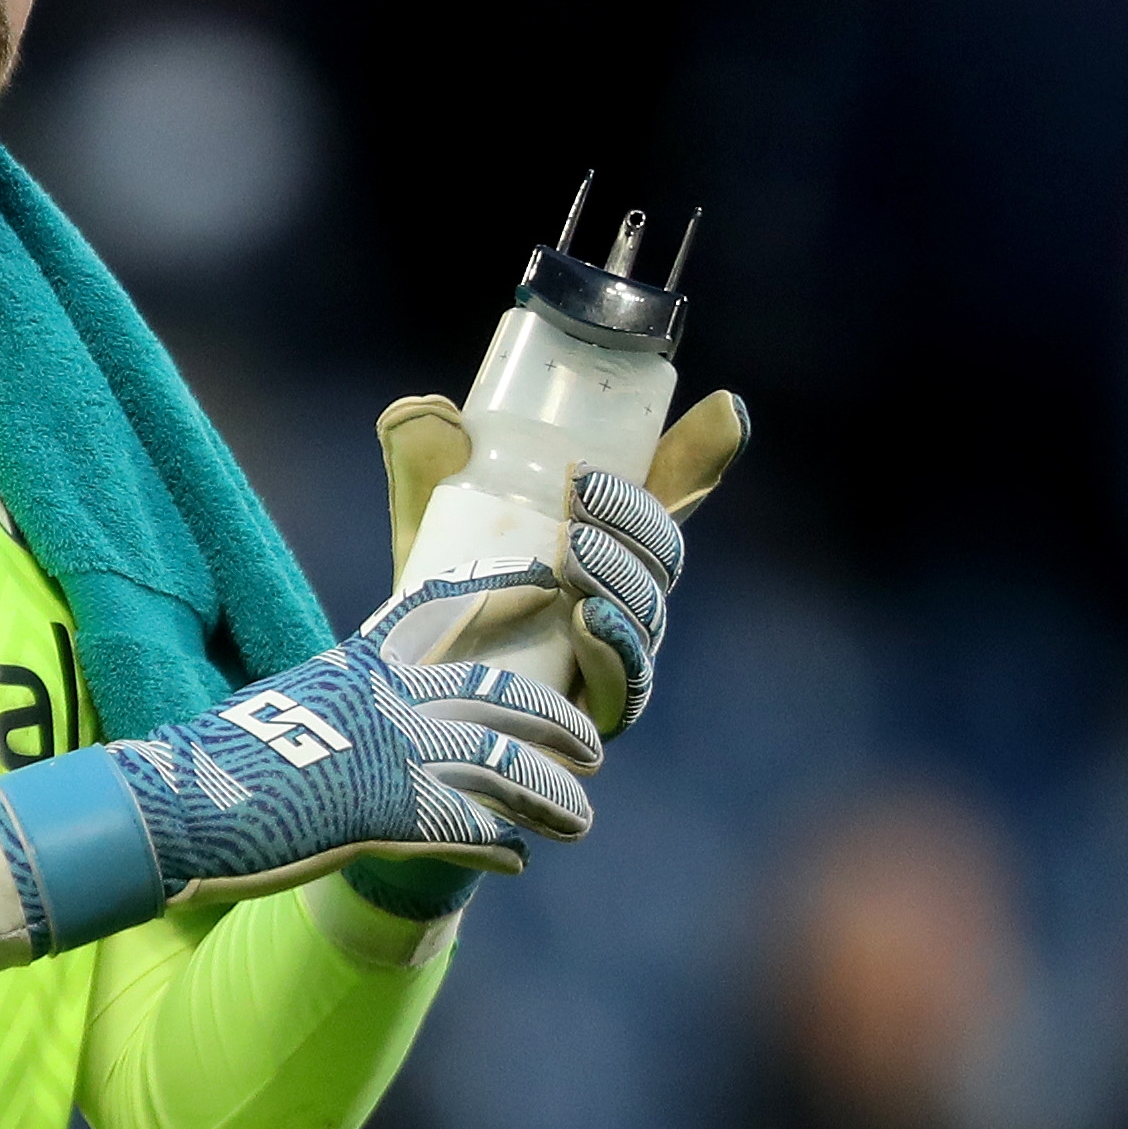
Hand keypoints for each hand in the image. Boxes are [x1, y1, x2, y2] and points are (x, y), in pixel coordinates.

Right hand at [0, 573, 601, 965]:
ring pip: (505, 764)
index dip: (495, 590)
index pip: (434, 611)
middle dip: (554, 719)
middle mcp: (382, 701)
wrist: (172, 805)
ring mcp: (388, 754)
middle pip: (498, 693)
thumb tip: (346, 736)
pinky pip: (472, 828)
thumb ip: (329, 716)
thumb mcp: (277, 715)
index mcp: (353, 668)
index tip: (546, 577)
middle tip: (592, 745)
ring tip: (579, 820)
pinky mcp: (387, 813)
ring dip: (551, 794)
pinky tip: (514, 862)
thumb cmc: (208, 769)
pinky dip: (500, 846)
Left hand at [375, 386, 750, 736]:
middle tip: (578, 486)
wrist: (403, 694)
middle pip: (662, 554)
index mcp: (603, 544)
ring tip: (573, 549)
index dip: (703, 455)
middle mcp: (621, 599)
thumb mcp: (428, 520)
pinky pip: (625, 686)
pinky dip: (612, 646)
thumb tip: (429, 409)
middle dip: (634, 515)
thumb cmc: (431, 596)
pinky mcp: (591, 721)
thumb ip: (429, 461)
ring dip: (621, 574)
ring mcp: (612, 661)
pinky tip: (587, 617)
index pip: (666, 496)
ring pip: (648, 613)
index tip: (724, 407)